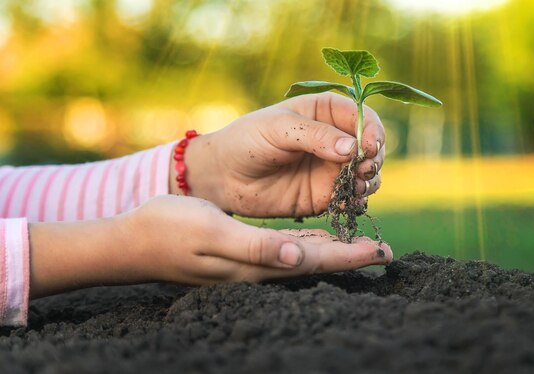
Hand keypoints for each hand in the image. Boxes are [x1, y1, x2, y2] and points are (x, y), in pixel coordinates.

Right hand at [29, 195, 392, 297]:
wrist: (135, 240)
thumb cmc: (171, 230)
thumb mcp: (213, 232)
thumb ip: (257, 248)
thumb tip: (298, 258)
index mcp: (258, 264)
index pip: (315, 262)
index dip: (350, 258)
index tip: (382, 252)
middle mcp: (260, 267)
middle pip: (316, 263)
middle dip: (351, 257)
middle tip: (384, 250)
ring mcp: (250, 262)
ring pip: (303, 257)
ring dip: (334, 251)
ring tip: (361, 245)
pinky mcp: (241, 252)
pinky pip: (285, 249)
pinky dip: (308, 244)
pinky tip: (319, 238)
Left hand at [173, 92, 385, 217]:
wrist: (223, 177)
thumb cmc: (246, 140)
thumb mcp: (278, 128)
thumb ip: (315, 135)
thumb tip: (353, 148)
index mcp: (325, 111)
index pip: (362, 116)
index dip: (372, 130)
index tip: (371, 146)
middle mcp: (335, 139)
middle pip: (371, 146)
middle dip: (374, 158)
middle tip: (364, 170)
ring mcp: (332, 169)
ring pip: (367, 173)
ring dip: (370, 180)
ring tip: (358, 186)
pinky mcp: (327, 195)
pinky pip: (352, 198)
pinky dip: (357, 200)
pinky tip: (350, 202)